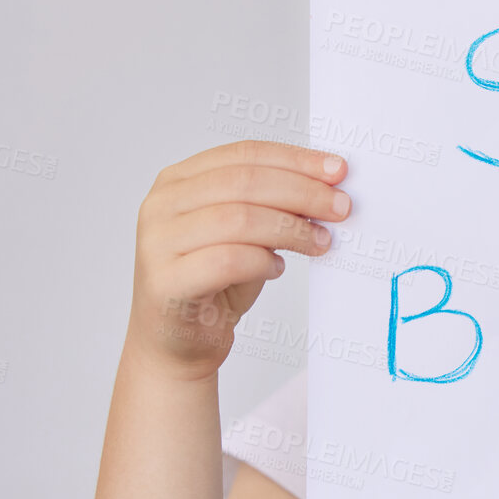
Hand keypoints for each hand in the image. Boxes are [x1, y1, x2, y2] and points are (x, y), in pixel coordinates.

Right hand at [128, 140, 349, 377]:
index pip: (244, 155)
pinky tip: (276, 269)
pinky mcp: (165, 281)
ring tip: (320, 242)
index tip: (337, 171)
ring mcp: (157, 242)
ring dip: (290, 229)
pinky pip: (227, 260)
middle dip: (302, 192)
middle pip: (244, 182)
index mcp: (180, 181)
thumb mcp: (247, 235)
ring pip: (238, 218)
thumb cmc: (214, 285)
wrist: (177, 343)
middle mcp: (162, 205)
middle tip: (340, 207)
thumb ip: (272, 207)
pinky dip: (262, 262)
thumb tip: (326, 190)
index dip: (296, 160)